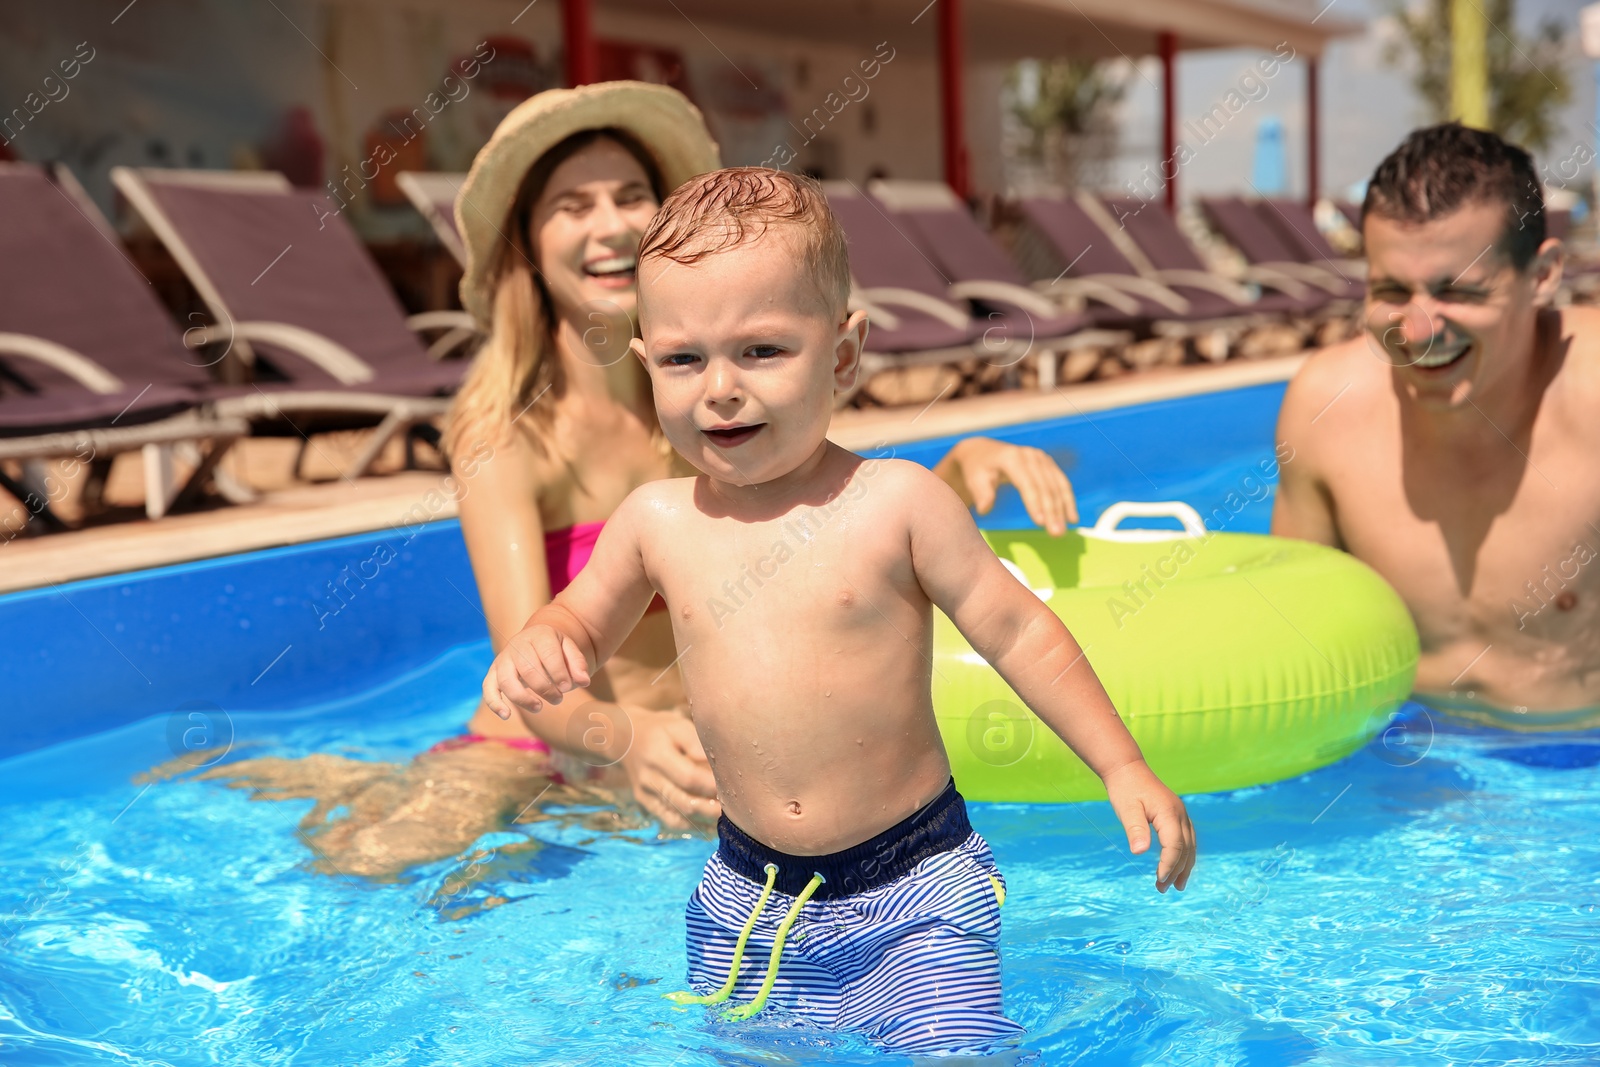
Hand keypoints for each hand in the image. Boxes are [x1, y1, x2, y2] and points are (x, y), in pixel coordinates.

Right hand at [482, 623, 591, 718]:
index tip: (568, 688)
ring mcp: (503, 659)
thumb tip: (584, 681)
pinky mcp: (493, 674)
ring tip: (539, 707)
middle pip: (528, 669)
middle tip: (558, 698)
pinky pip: (488, 688)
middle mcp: (518, 645)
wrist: (536, 641)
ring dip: (523, 698)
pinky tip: (506, 715)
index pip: (548, 654)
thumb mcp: (570, 650)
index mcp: (539, 635)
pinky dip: (495, 703)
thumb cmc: (556, 650)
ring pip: (507, 680)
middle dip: (545, 688)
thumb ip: (578, 664)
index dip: (559, 673)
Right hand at [619, 709, 720, 830]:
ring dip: (702, 817)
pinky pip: (668, 819)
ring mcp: (644, 793)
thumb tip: (718, 764)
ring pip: (677, 815)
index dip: (711, 785)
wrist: (627, 737)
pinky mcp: (645, 802)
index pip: (689, 777)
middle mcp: (648, 778)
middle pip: (683, 801)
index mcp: (657, 754)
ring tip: (723, 814)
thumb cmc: (661, 729)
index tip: (731, 785)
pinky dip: (689, 823)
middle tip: (733, 807)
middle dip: (711, 807)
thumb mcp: (678, 726)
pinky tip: (705, 819)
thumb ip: (697, 744)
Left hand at [940, 437, 1077, 534]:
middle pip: (1045, 486)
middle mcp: (1030, 455)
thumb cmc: (977, 470)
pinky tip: (1072, 518)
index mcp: (1012, 458)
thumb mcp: (974, 479)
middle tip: (1056, 534)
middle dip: (1052, 511)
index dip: (1034, 502)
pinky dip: (1068, 500)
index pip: (1027, 483)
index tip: (1040, 523)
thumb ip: (981, 493)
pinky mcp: (1048, 464)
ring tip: (1062, 531)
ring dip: (1063, 509)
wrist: (983, 452)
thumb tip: (985, 509)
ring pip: (1057, 485)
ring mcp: (1041, 458)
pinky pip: (1061, 483)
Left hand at [1103, 759, 1194, 891]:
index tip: (1158, 880)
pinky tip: (1178, 866)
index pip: (1175, 846)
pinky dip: (1184, 855)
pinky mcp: (1176, 814)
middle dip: (1176, 871)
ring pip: (1190, 845)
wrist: (1127, 768)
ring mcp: (1180, 814)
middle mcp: (1180, 814)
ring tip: (1176, 886)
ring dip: (1184, 866)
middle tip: (1162, 889)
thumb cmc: (1124, 788)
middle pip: (1185, 849)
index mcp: (1169, 813)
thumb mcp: (1126, 809)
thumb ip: (1135, 829)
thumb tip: (1140, 852)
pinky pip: (1187, 839)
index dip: (1168, 865)